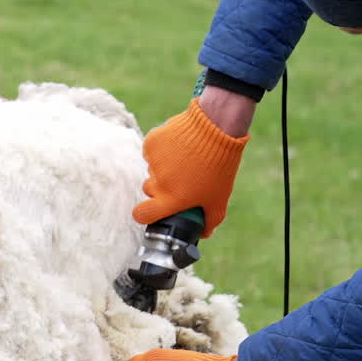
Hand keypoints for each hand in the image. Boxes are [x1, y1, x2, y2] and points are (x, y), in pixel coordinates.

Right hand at [134, 87, 253, 237]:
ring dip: (164, 167)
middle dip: (161, 187)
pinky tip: (179, 145)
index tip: (150, 210)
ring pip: (152, 169)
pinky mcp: (151, 142)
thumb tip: (204, 234)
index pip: (141, 214)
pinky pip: (152, 151)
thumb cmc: (220, 166)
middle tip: (181, 179)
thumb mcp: (219, 198)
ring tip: (186, 158)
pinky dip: (162, 149)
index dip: (143, 214)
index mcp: (171, 199)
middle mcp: (158, 182)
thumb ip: (210, 220)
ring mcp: (153, 162)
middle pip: (149, 190)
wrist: (217, 126)